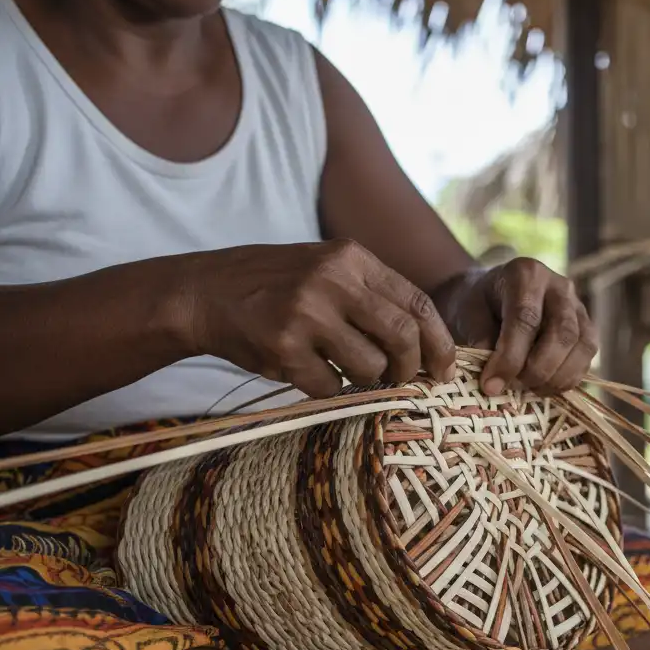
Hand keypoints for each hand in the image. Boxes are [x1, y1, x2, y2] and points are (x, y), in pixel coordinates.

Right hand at [182, 239, 456, 397]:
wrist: (204, 292)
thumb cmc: (277, 289)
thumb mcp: (328, 272)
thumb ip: (374, 298)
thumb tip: (429, 348)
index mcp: (352, 258)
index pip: (419, 303)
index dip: (440, 343)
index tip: (444, 370)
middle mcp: (334, 279)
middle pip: (404, 337)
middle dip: (410, 369)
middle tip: (401, 382)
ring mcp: (307, 311)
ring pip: (371, 368)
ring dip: (366, 382)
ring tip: (345, 372)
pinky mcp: (284, 345)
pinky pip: (330, 386)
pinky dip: (327, 391)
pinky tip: (310, 374)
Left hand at [445, 258, 597, 394]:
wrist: (495, 295)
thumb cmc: (480, 304)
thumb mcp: (468, 313)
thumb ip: (479, 338)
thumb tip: (495, 375)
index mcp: (527, 274)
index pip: (526, 318)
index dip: (510, 357)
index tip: (491, 385)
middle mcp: (560, 287)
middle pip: (561, 334)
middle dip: (537, 370)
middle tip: (512, 389)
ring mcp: (579, 307)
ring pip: (582, 347)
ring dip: (555, 378)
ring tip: (527, 390)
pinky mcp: (587, 329)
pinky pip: (587, 359)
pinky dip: (566, 380)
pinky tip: (541, 387)